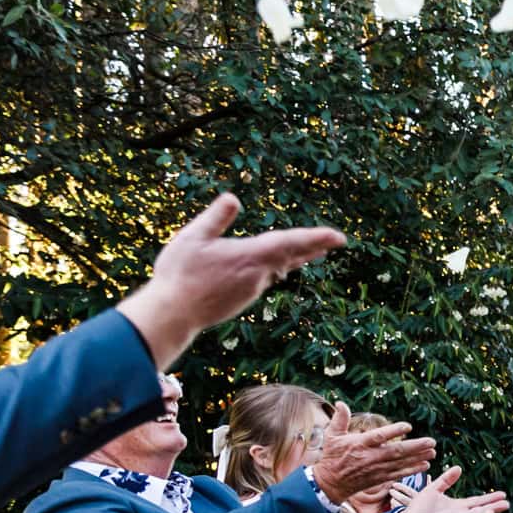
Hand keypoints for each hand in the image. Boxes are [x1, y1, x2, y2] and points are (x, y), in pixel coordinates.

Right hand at [117, 195, 345, 367]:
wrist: (172, 315)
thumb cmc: (179, 274)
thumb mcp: (193, 238)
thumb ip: (215, 218)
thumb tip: (234, 197)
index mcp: (250, 257)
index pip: (289, 243)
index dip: (316, 238)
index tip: (340, 237)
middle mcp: (257, 275)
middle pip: (291, 257)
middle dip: (314, 247)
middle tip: (336, 241)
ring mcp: (251, 289)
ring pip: (279, 269)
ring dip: (297, 257)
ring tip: (315, 251)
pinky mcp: (243, 299)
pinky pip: (266, 279)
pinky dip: (278, 268)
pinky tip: (279, 268)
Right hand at [310, 402, 435, 503]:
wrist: (330, 483)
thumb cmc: (332, 456)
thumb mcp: (332, 436)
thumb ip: (339, 419)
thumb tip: (340, 402)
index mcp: (360, 444)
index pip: (379, 436)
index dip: (393, 431)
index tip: (408, 426)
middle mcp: (371, 457)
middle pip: (396, 451)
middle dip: (415, 447)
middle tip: (431, 442)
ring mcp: (377, 468)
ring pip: (401, 463)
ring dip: (418, 458)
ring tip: (433, 452)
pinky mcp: (380, 478)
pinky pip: (399, 474)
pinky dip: (412, 470)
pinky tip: (425, 465)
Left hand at [391, 467, 508, 512]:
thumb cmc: (418, 508)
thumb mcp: (433, 489)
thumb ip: (446, 480)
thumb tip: (459, 467)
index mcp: (457, 506)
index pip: (477, 502)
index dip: (490, 498)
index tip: (503, 494)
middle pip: (480, 511)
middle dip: (494, 507)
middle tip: (507, 504)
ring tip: (497, 509)